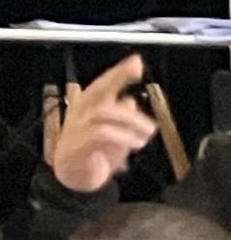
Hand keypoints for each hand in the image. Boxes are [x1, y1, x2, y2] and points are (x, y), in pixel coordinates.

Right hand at [47, 55, 156, 195]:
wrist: (73, 177)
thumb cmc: (92, 153)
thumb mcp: (112, 132)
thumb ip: (120, 117)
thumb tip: (129, 101)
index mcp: (89, 108)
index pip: (103, 84)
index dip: (119, 72)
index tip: (136, 62)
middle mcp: (81, 113)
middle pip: (98, 89)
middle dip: (118, 77)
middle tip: (138, 75)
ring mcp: (78, 128)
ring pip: (105, 112)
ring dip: (132, 120)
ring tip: (148, 132)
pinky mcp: (79, 145)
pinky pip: (101, 133)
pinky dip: (123, 137)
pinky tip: (136, 143)